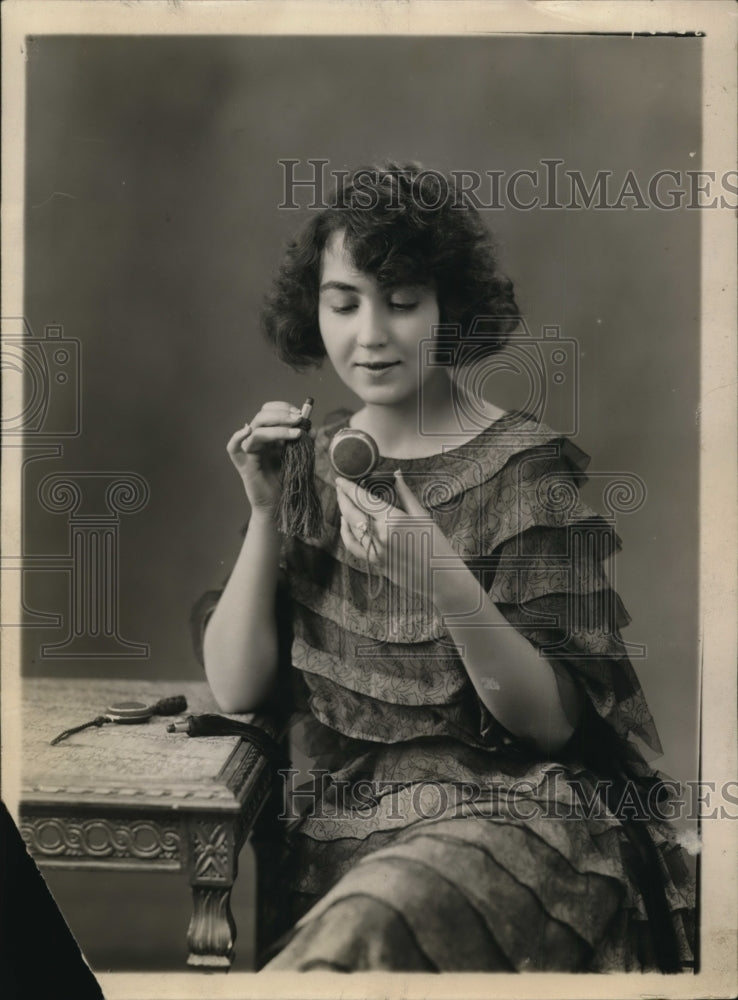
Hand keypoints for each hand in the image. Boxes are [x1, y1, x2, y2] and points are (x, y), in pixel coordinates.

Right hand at [226, 401, 304, 514]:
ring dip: (277, 427)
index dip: (283, 408)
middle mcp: (257, 439)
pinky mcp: (243, 464)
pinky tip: (248, 429)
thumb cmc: (287, 480)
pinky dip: (237, 436)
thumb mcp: (298, 456)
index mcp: (268, 435)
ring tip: (297, 433)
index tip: (300, 414)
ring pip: (256, 431)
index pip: (269, 411)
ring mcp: (248, 451)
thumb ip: (301, 440)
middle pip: (262, 417)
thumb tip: (310, 426)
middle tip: (299, 420)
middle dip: (282, 415)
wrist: (280, 503)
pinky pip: (233, 447)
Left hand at [335, 469, 457, 598]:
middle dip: (343, 497)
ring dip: (344, 512)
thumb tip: (397, 474)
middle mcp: (380, 535)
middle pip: (352, 512)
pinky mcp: (374, 562)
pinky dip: (346, 533)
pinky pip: (353, 546)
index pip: (363, 499)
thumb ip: (405, 494)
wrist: (440, 577)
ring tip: (344, 502)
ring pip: (350, 528)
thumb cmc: (436, 544)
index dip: (348, 488)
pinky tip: (346, 524)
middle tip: (339, 487)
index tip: (340, 479)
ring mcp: (375, 550)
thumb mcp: (422, 516)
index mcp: (393, 520)